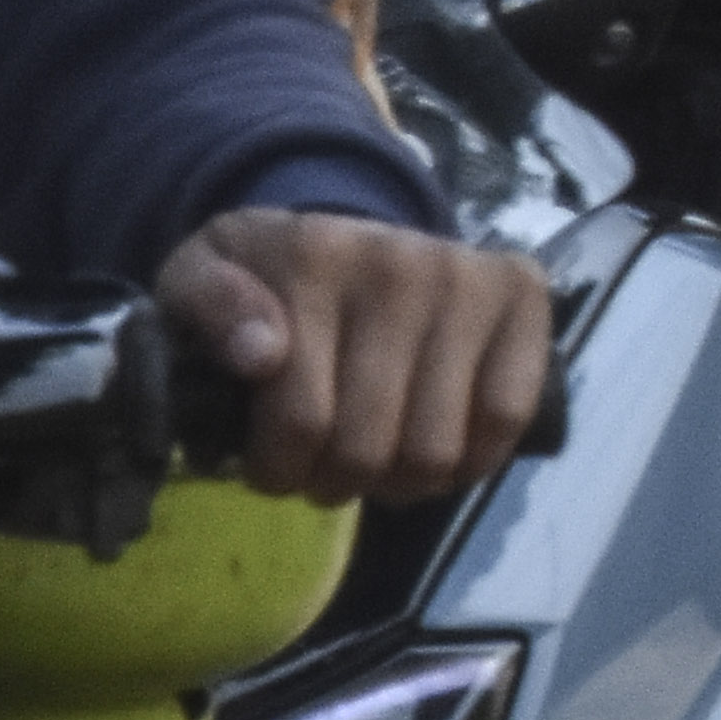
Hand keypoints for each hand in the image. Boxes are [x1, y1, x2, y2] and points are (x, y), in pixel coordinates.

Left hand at [155, 208, 556, 503]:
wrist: (347, 236)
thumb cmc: (264, 278)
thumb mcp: (198, 277)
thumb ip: (206, 303)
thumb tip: (260, 354)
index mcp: (314, 256)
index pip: (301, 419)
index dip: (277, 470)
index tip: (269, 466)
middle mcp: (401, 262)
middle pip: (369, 445)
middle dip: (334, 480)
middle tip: (322, 468)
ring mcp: (468, 279)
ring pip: (435, 449)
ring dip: (399, 483)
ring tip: (376, 462)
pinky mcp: (522, 296)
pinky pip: (505, 416)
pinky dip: (471, 459)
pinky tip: (438, 451)